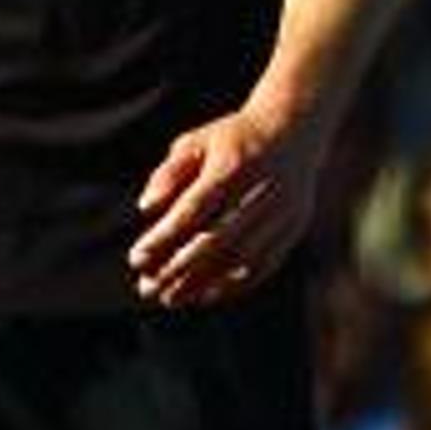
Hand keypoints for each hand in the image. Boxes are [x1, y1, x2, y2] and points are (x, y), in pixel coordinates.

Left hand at [129, 102, 320, 306]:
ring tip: (171, 298)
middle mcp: (262, 191)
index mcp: (233, 164)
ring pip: (240, 258)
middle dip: (178, 269)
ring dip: (203, 283)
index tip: (136, 258)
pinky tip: (206, 296)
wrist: (293, 131)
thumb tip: (146, 208)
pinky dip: (233, 285)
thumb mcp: (196, 142)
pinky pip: (264, 265)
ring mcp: (282, 212)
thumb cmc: (232, 139)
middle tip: (147, 288)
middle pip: (217, 240)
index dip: (163, 237)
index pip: (193, 209)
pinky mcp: (294, 228)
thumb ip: (169, 173)